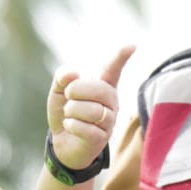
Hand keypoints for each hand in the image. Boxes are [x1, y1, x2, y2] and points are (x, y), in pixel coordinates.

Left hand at [48, 45, 135, 172]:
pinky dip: (71, 125)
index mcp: (102, 87)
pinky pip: (85, 128)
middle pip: (100, 89)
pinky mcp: (102, 138)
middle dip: (77, 90)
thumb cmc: (65, 113)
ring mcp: (109, 121)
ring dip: (71, 111)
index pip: (113, 70)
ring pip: (92, 110)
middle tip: (68, 96)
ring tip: (69, 115)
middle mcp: (111, 102)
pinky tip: (70, 126)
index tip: (132, 46)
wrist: (62, 143)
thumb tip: (73, 73)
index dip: (121, 58)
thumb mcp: (58, 92)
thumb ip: (62, 77)